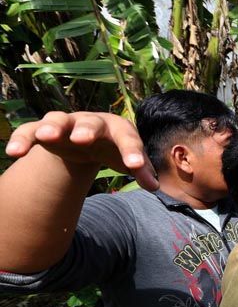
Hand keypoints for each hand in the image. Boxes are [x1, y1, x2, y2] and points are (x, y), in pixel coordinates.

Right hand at [5, 111, 157, 189]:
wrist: (87, 140)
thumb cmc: (113, 149)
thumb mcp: (127, 159)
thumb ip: (140, 170)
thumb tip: (154, 186)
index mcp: (117, 128)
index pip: (127, 138)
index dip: (132, 152)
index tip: (134, 167)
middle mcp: (91, 122)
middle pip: (90, 123)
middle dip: (86, 129)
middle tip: (82, 139)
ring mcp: (65, 124)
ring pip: (57, 120)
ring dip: (51, 127)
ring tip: (46, 137)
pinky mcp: (43, 130)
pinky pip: (29, 131)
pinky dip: (22, 139)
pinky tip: (14, 152)